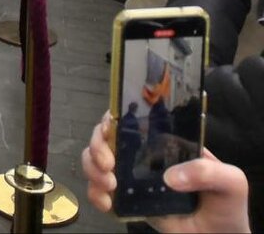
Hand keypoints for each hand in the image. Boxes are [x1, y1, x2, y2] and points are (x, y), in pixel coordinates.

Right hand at [83, 114, 250, 232]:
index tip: (111, 129)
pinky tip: (106, 203)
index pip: (132, 117)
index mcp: (164, 140)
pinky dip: (93, 193)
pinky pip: (97, 190)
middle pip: (105, 135)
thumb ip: (207, 172)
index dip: (113, 118)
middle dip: (98, 146)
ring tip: (109, 185)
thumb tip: (170, 177)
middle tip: (108, 165)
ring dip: (91, 168)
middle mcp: (142, 153)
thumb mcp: (231, 181)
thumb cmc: (225, 204)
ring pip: (93, 159)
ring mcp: (131, 175)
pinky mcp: (125, 198)